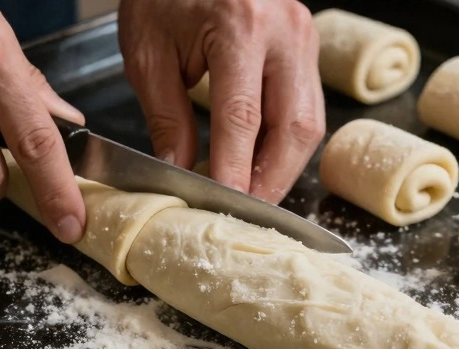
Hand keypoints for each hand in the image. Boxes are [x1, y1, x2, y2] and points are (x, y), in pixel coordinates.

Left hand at [118, 0, 325, 203]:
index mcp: (240, 26)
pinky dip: (284, 141)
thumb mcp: (149, 52)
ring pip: (309, 122)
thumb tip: (179, 172)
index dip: (234, 170)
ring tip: (251, 194)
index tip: (222, 205)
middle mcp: (284, 31)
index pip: (243, 118)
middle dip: (272, 179)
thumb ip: (167, 117)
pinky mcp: (307, 45)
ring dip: (283, 166)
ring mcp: (304, 36)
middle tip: (245, 212)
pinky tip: (260, 162)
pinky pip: (305, 106)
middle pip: (295, 127)